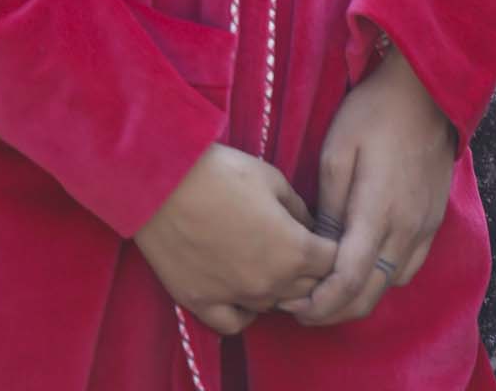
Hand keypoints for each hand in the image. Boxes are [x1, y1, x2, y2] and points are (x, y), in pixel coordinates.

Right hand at [132, 141, 337, 335]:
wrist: (164, 183)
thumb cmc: (221, 172)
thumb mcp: (272, 178)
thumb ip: (298, 208)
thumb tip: (308, 226)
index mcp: (294, 249)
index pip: (332, 262)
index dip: (330, 246)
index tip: (322, 236)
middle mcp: (270, 282)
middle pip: (308, 288)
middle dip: (310, 269)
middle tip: (297, 247)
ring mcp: (236, 297)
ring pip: (275, 306)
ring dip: (279, 288)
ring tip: (268, 263)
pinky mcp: (203, 303)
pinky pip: (235, 323)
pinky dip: (245, 311)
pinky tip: (243, 292)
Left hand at [277, 41, 458, 326]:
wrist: (425, 92)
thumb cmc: (373, 114)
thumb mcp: (337, 152)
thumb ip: (330, 207)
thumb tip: (321, 247)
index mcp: (378, 213)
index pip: (349, 281)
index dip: (321, 305)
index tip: (294, 308)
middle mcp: (406, 231)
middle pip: (370, 295)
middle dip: (334, 312)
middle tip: (302, 308)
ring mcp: (425, 229)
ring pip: (390, 286)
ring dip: (360, 297)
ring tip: (328, 288)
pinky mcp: (434, 222)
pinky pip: (408, 268)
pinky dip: (382, 279)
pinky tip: (362, 264)